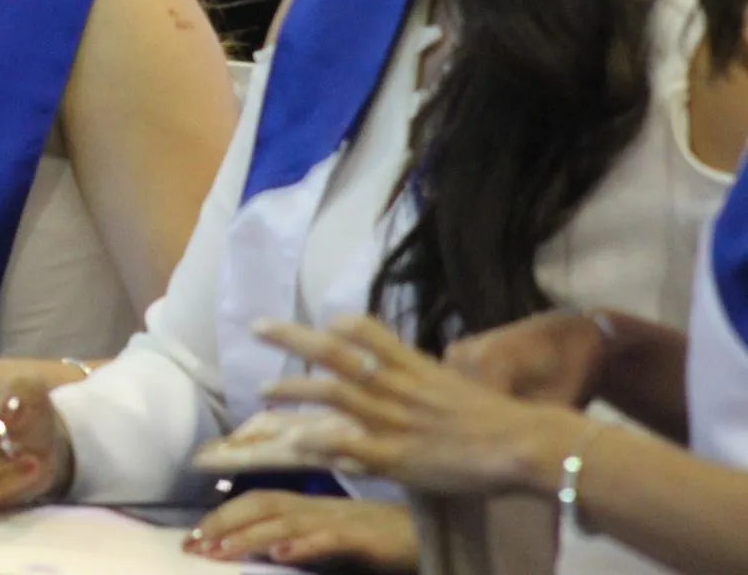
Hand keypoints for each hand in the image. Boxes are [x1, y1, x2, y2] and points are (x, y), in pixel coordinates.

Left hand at [186, 492, 416, 570]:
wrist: (427, 535)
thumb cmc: (376, 540)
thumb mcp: (327, 541)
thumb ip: (296, 542)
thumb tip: (261, 552)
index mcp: (307, 507)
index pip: (256, 502)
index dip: (221, 516)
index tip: (190, 538)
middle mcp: (316, 508)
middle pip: (262, 505)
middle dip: (223, 522)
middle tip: (191, 545)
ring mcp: (339, 520)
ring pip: (287, 521)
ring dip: (250, 535)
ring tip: (221, 549)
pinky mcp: (363, 539)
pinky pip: (330, 539)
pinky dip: (304, 544)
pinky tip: (282, 553)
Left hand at [256, 317, 588, 496]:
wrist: (522, 444)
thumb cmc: (499, 418)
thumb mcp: (460, 384)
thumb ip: (430, 377)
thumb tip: (418, 370)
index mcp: (414, 366)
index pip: (367, 331)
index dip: (339, 326)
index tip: (322, 324)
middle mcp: (395, 386)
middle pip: (334, 352)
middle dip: (292, 338)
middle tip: (258, 328)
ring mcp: (391, 420)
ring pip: (330, 394)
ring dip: (292, 390)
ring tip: (263, 392)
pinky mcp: (394, 456)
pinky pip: (346, 445)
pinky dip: (318, 442)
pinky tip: (294, 442)